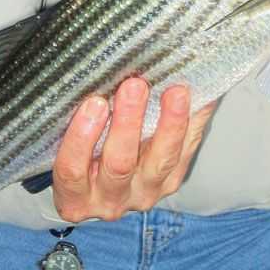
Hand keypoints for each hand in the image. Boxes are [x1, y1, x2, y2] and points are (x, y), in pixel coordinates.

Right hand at [51, 77, 215, 222]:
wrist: (103, 183)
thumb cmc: (80, 152)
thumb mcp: (67, 142)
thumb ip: (78, 117)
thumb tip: (92, 69)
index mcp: (74, 194)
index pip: (72, 170)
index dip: (81, 138)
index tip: (94, 103)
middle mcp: (109, 200)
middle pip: (119, 165)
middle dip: (128, 124)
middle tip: (134, 86)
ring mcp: (143, 193)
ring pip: (160, 163)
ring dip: (170, 124)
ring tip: (175, 92)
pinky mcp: (170, 182)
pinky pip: (185, 154)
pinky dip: (195, 124)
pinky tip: (202, 98)